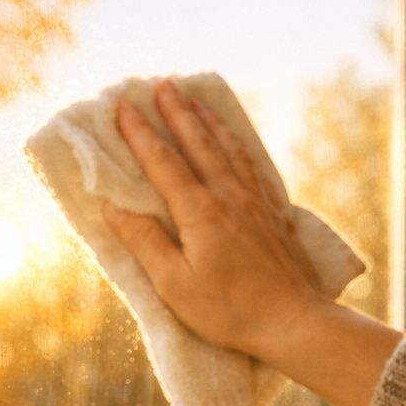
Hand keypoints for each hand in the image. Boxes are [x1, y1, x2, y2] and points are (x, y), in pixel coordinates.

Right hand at [103, 80, 331, 365]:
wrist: (292, 321)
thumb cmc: (228, 310)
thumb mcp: (174, 284)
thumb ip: (144, 241)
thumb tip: (113, 207)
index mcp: (199, 211)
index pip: (162, 161)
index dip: (140, 132)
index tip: (122, 105)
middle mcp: (229, 195)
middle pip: (198, 142)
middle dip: (177, 111)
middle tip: (162, 83)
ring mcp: (255, 201)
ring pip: (228, 147)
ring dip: (208, 120)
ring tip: (195, 100)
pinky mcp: (274, 213)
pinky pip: (252, 164)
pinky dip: (237, 143)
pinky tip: (234, 141)